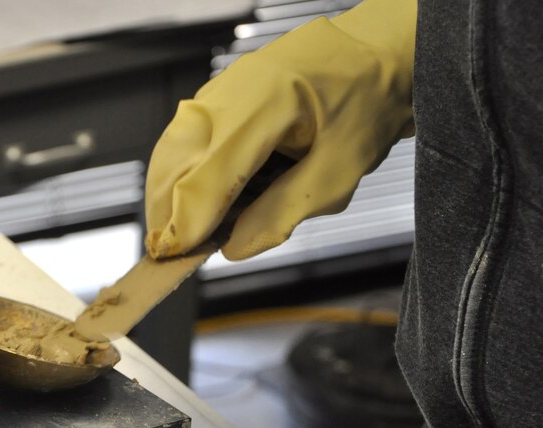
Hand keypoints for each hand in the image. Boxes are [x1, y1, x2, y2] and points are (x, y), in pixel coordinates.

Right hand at [144, 0, 415, 260]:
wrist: (376, 55)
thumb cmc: (366, 104)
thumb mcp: (339, 171)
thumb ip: (283, 212)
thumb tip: (234, 247)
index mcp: (266, 102)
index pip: (207, 176)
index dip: (188, 222)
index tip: (176, 257)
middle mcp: (230, 90)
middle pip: (175, 162)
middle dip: (166, 213)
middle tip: (172, 254)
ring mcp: (218, 89)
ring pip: (172, 151)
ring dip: (169, 196)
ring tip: (185, 233)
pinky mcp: (216, 95)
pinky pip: (184, 140)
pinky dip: (182, 175)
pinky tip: (197, 203)